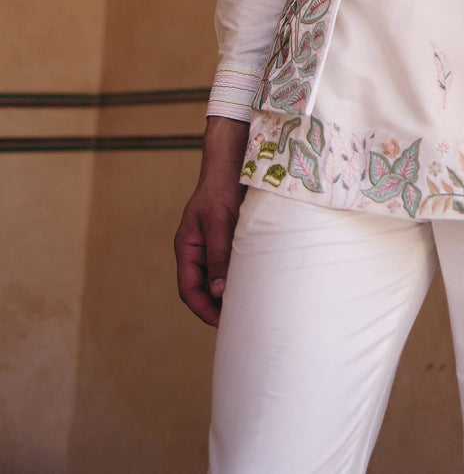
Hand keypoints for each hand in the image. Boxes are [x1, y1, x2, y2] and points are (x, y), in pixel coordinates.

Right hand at [174, 116, 249, 326]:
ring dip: (229, 294)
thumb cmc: (221, 189)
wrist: (233, 162)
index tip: (221, 323)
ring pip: (218, 279)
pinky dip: (239, 278)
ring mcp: (213, 246)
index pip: (188, 288)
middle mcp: (197, 251)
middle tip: (238, 322)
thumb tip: (217, 292)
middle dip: (216, 308)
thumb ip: (217, 254)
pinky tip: (255, 285)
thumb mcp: (218, 222)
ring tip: (248, 308)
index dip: (202, 309)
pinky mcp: (229, 241)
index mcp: (187, 247)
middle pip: (202, 289)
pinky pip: (231, 266)